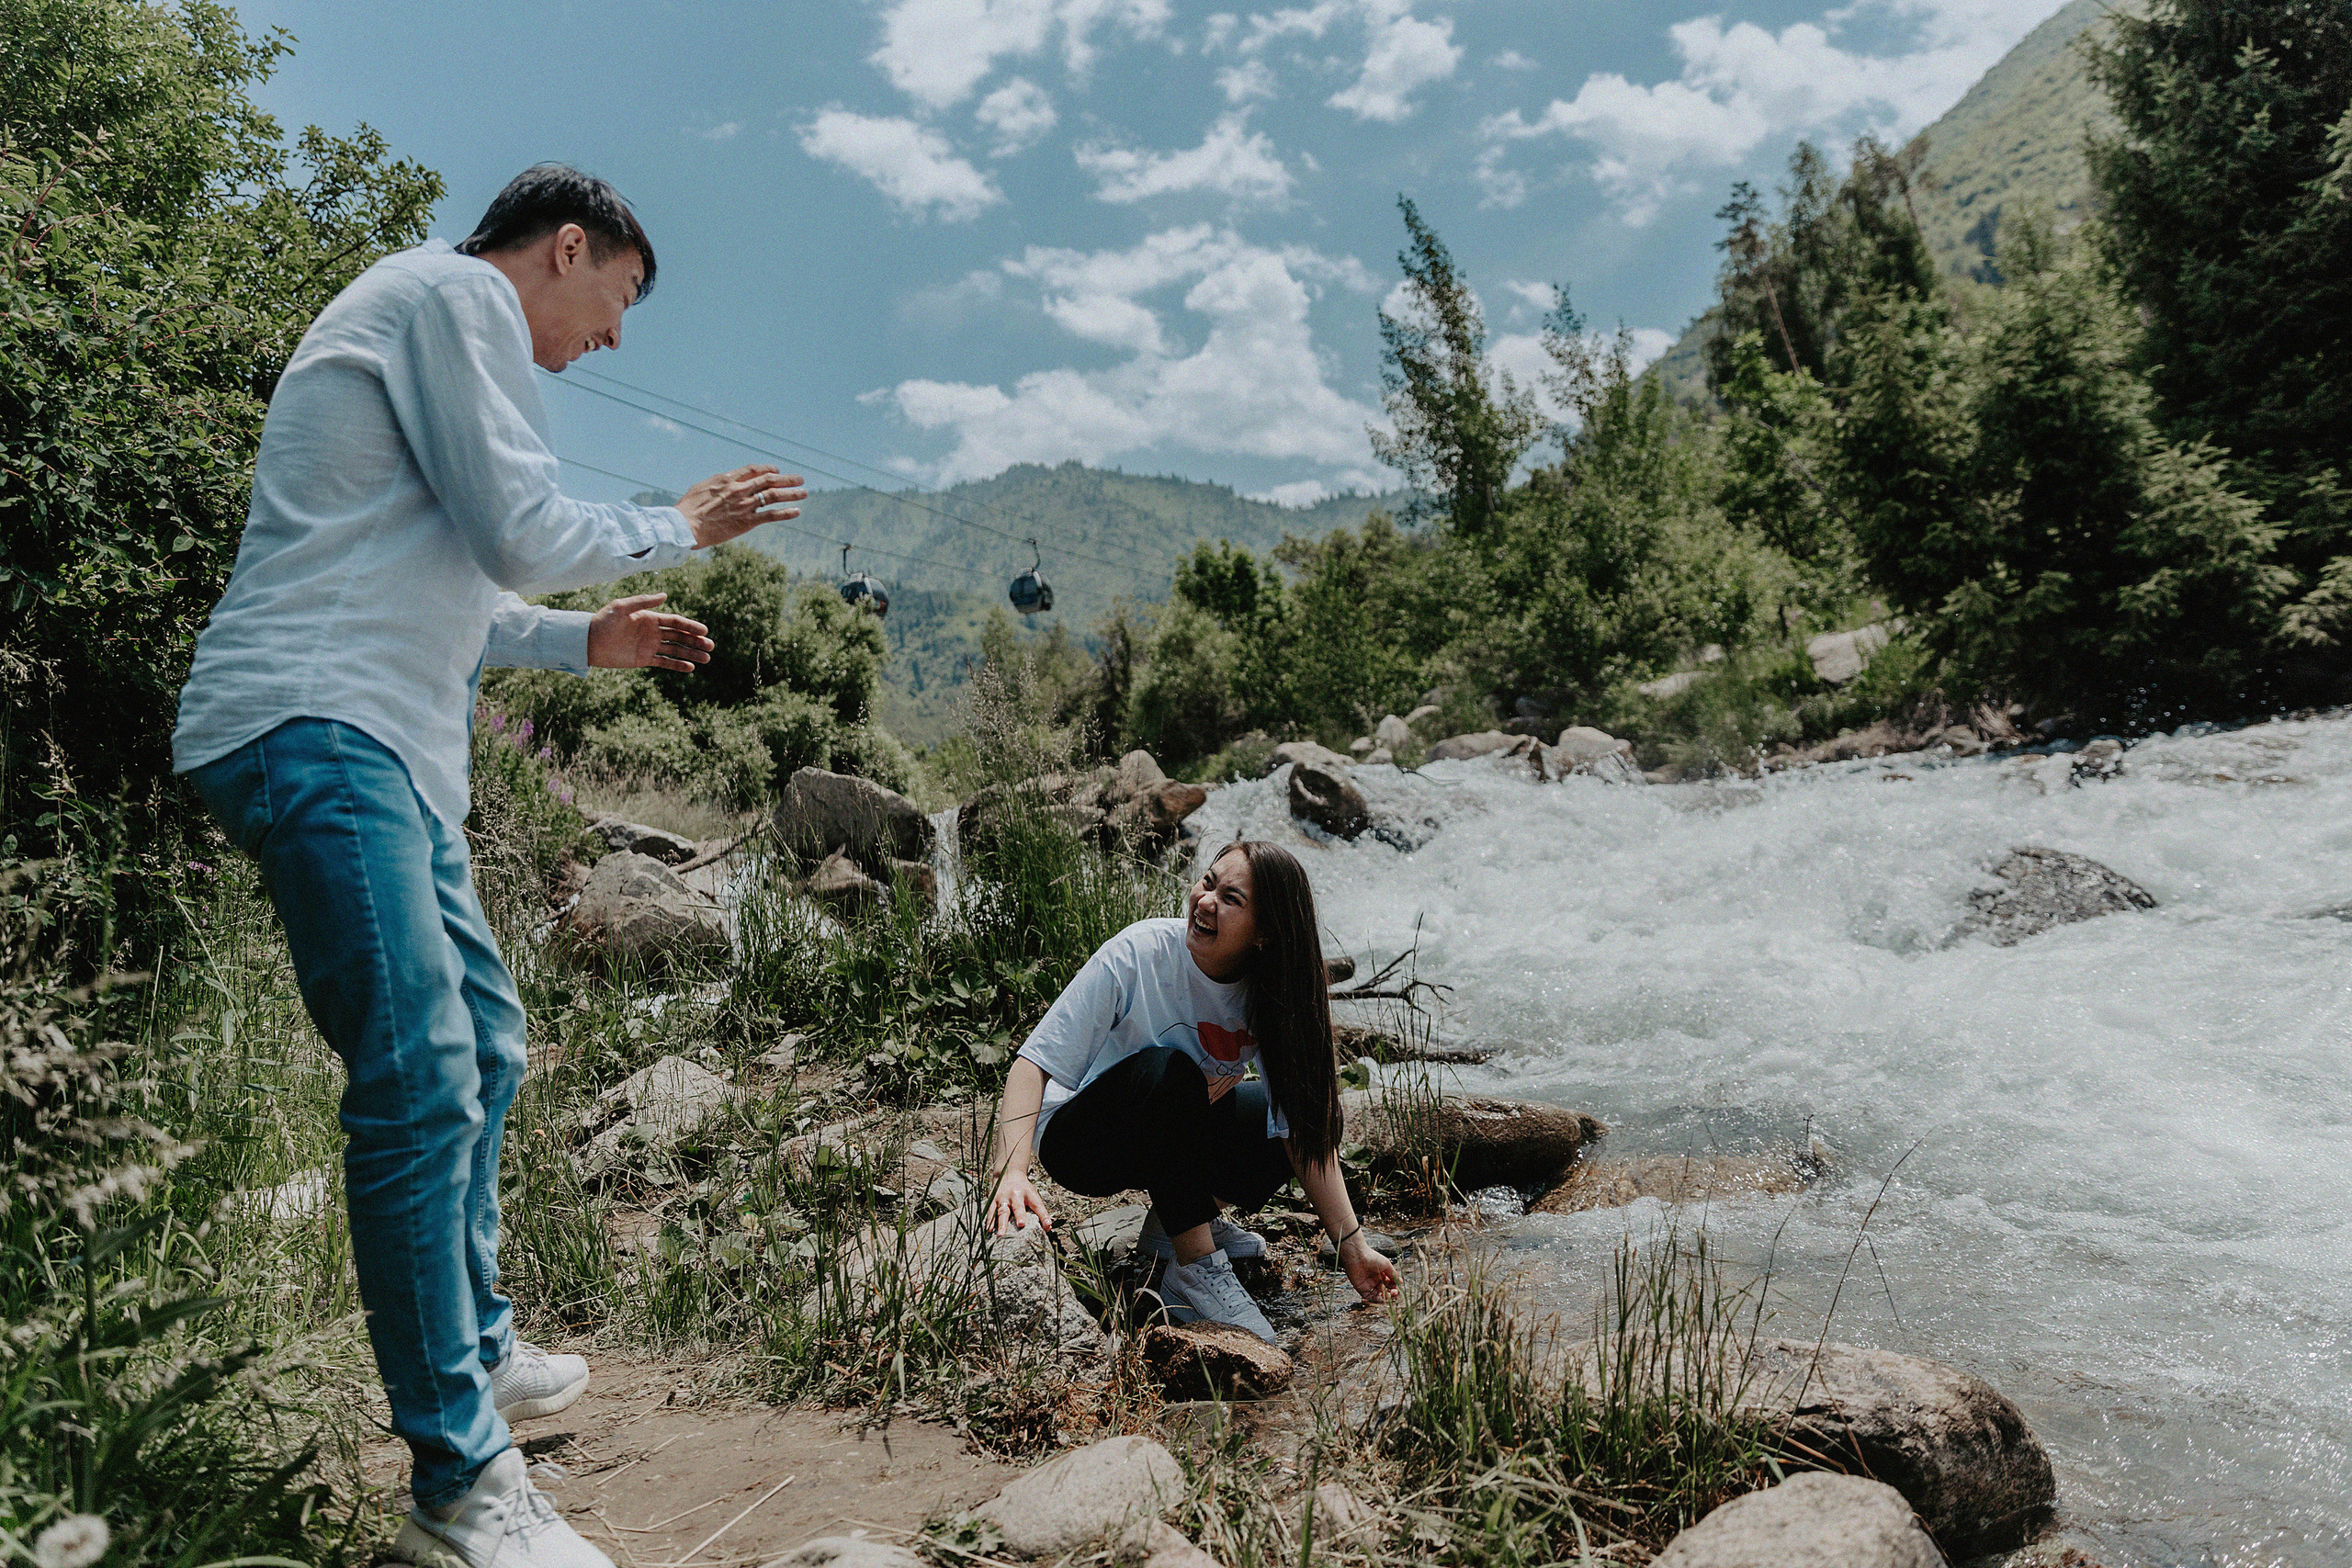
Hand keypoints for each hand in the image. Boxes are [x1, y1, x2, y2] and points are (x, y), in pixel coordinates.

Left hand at [587, 594, 713, 671]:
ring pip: (676, 650)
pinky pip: (664, 663)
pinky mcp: (644, 660)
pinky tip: (690, 668)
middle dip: (696, 641)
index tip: (704, 631)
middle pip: (680, 636)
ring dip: (691, 654)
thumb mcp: (622, 607)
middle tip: (711, 646)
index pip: (676, 622)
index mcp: (650, 618)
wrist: (588, 641)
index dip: (691, 626)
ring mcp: (649, 646)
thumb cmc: (603, 621)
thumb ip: (643, 601)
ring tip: (707, 659)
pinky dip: (677, 665)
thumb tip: (665, 596)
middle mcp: (653, 632)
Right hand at [677, 463, 804, 548]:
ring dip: (791, 493)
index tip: (777, 470)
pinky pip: (771, 515)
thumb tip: (727, 481)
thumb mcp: (702, 487)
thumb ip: (718, 483)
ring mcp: (744, 505)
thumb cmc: (689, 508)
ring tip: (804, 492)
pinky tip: (797, 511)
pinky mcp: (746, 522)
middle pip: (769, 480)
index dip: (767, 469)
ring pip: (774, 495)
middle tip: (800, 479)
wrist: (686, 525)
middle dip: (787, 479)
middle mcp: (739, 489)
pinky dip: (786, 512)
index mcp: (727, 479)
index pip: (753, 470)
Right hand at [989, 1169, 1053, 1237]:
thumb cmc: (1024, 1189)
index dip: (1043, 1215)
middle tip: (1021, 1225)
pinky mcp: (993, 1199)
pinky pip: (991, 1211)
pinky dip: (989, 1221)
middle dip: (1020, 1215)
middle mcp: (1015, 1194)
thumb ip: (1040, 1211)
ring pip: (1002, 1211)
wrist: (1009, 1173)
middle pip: (1018, 1206)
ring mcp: (1003, 1197)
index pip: (1038, 1205)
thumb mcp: (1034, 1195)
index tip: (1047, 1225)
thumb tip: (1048, 1228)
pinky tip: (989, 1230)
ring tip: (1001, 1235)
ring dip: (1001, 1223)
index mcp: (1029, 1193)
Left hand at [1340, 1231, 1397, 1303]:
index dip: (1394, 1287)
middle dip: (1391, 1293)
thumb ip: (1393, 1274)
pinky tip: (1380, 1298)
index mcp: (1381, 1274)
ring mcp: (1369, 1285)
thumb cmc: (1372, 1258)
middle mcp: (1375, 1280)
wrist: (1358, 1257)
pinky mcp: (1361, 1289)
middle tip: (1394, 1293)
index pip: (1390, 1284)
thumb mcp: (1386, 1265)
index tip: (1398, 1289)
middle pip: (1385, 1290)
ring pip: (1378, 1295)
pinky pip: (1369, 1297)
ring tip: (1389, 1296)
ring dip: (1384, 1297)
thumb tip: (1401, 1282)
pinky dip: (1375, 1300)